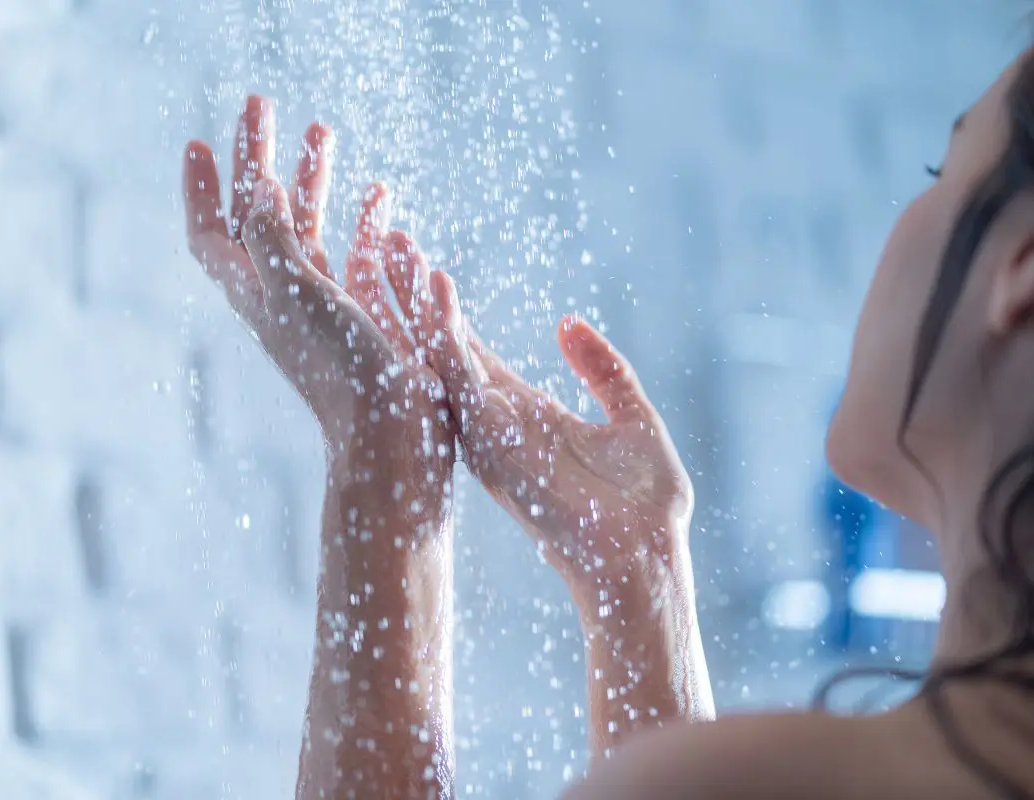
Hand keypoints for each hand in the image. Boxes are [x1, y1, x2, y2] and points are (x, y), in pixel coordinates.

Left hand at [182, 97, 454, 506]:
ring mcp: (324, 306)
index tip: (200, 143)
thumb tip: (258, 190)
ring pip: (308, 228)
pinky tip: (380, 196)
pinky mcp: (364, 315)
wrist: (392, 433)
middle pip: (259, 216)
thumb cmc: (340, 367)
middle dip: (258, 160)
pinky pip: (357, 253)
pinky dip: (363, 220)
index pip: (211, 233)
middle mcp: (283, 296)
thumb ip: (273, 237)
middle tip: (262, 106)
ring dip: (311, 179)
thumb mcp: (297, 292)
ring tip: (323, 131)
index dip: (201, 189)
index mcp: (256, 293)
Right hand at [420, 271, 693, 597]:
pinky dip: (446, 333)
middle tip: (388, 241)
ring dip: (414, 303)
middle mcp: (496, 423)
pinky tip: (436, 288)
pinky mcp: (495, 444)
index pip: (471, 352)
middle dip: (412, 297)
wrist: (645, 558)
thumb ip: (601, 369)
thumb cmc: (644, 505)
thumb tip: (566, 322)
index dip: (445, 311)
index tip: (421, 266)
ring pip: (439, 356)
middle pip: (442, 347)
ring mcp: (491, 433)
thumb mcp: (632, 417)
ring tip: (393, 246)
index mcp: (524, 416)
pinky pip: (461, 380)